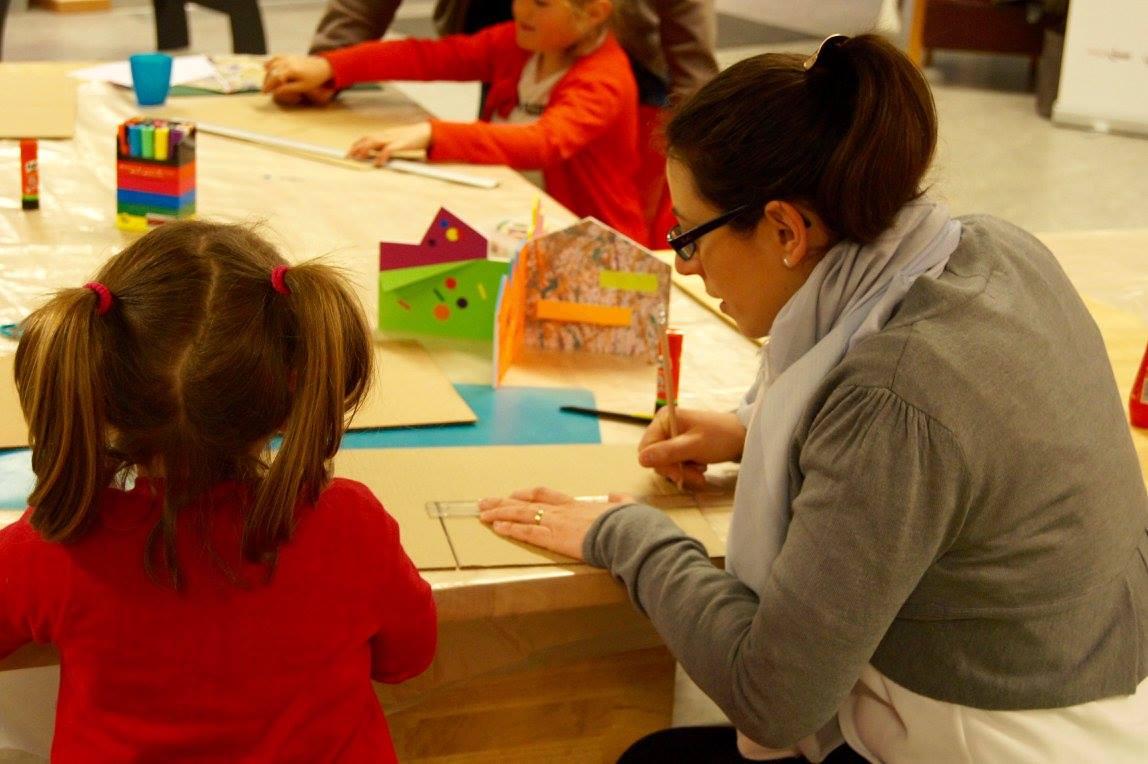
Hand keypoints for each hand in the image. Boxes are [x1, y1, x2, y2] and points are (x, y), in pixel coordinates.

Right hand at [263, 55, 334, 104]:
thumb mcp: (303, 87)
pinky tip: (267, 67)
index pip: (275, 77)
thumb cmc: (314, 78)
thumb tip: (276, 92)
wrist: (323, 66)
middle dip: (267, 80)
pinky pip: (276, 57)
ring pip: (272, 64)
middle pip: (271, 70)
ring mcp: (288, 57)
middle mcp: (287, 61)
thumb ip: (289, 89)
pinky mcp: (289, 55)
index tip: (264, 92)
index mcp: (291, 70)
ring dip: (267, 73)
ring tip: (267, 82)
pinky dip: (270, 62)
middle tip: (265, 89)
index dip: (268, 85)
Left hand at [348, 123, 432, 165]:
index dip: (356, 144)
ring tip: (358, 158)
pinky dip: (381, 156)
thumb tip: (377, 156)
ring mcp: (394, 138)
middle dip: (356, 147)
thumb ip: (387, 147)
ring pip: (374, 141)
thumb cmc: (413, 139)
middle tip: (348, 156)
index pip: (367, 137)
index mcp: (386, 134)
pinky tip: (377, 163)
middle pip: (367, 138)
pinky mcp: (402, 143)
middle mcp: (387, 135)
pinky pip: (389, 149)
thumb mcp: (398, 142)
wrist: (427, 132)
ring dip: (364, 150)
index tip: (349, 152)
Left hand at [478, 486, 632, 559]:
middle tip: (485, 502)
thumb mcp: (625, 506)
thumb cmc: (628, 522)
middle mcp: (562, 511)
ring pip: (521, 515)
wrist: (625, 532)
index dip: (527, 495)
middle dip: (503, 503)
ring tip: (482, 514)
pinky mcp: (554, 538)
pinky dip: (511, 529)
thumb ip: (618, 500)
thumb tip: (617, 496)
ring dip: (500, 514)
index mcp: (577, 505)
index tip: (514, 495)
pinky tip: (497, 528)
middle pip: (525, 503)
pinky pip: (527, 532)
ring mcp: (556, 523)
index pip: (545, 495)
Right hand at [638, 408, 745, 488]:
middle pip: (655, 456)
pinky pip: (675, 462)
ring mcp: (672, 435)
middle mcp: (664, 425)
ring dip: (682, 472)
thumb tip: (641, 459)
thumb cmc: (721, 437)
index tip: (678, 474)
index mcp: (663, 419)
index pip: (646, 448)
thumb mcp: (694, 445)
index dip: (660, 464)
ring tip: (701, 472)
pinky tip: (701, 469)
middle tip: (696, 477)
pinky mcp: (681, 445)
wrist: (744, 436)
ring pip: (666, 462)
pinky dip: (687, 469)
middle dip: (674, 469)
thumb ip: (668, 452)